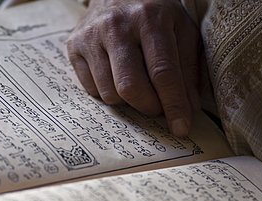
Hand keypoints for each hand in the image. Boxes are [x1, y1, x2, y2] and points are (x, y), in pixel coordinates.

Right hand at [67, 0, 199, 135]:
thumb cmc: (155, 13)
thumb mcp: (181, 31)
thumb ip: (187, 69)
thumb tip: (187, 109)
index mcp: (150, 18)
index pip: (163, 73)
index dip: (173, 105)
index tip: (181, 128)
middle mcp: (115, 26)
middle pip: (130, 87)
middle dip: (148, 107)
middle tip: (157, 107)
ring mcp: (90, 36)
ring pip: (109, 93)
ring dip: (128, 100)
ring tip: (137, 84)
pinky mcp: (74, 46)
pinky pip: (91, 89)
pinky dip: (107, 92)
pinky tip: (116, 76)